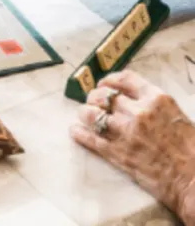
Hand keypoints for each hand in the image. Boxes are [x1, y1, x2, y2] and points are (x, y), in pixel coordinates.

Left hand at [71, 70, 194, 222]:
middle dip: (94, 97)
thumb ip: (151, 103)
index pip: (124, 79)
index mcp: (156, 99)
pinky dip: (79, 133)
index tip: (104, 84)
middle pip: (102, 95)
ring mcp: (124, 132)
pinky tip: (75, 130)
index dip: (109, 80)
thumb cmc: (190, 148)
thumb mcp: (175, 114)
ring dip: (85, 113)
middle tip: (94, 103)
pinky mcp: (116, 153)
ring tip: (85, 116)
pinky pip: (89, 139)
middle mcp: (138, 112)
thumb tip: (128, 98)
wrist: (193, 179)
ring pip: (90, 114)